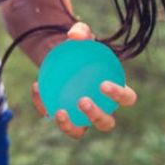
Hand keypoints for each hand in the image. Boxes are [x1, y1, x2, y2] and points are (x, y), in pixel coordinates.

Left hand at [30, 21, 137, 139]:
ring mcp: (80, 118)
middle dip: (96, 116)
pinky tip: (37, 87)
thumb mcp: (80, 36)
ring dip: (70, 126)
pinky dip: (43, 105)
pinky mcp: (61, 118)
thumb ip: (81, 32)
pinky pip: (52, 117)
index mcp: (114, 91)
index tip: (103, 84)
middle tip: (82, 101)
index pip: (127, 98)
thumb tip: (75, 36)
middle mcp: (101, 109)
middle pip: (106, 123)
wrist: (58, 58)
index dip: (119, 95)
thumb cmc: (78, 50)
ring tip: (60, 111)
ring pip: (79, 132)